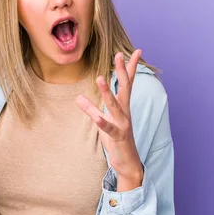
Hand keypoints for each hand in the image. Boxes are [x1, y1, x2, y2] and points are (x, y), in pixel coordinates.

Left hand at [76, 49, 143, 190]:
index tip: (136, 51)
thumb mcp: (102, 122)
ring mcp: (123, 124)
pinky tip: (95, 116)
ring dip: (107, 92)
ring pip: (115, 105)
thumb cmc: (116, 140)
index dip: (130, 67)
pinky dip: (102, 121)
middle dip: (122, 71)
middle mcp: (125, 112)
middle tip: (119, 54)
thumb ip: (92, 108)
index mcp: (123, 106)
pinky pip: (109, 128)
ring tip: (100, 78)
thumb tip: (77, 97)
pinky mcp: (118, 137)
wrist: (128, 163)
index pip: (128, 83)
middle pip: (125, 88)